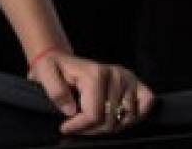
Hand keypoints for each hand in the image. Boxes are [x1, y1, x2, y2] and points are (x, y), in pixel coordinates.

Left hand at [28, 51, 155, 135]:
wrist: (61, 61)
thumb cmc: (53, 69)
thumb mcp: (44, 74)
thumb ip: (56, 91)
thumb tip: (72, 110)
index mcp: (95, 73)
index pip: (94, 115)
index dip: (79, 127)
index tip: (65, 128)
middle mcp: (116, 74)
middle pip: (110, 121)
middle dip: (91, 129)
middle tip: (77, 126)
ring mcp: (128, 78)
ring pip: (125, 119)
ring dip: (109, 126)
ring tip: (91, 121)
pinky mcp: (136, 83)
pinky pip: (147, 105)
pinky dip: (135, 116)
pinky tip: (116, 116)